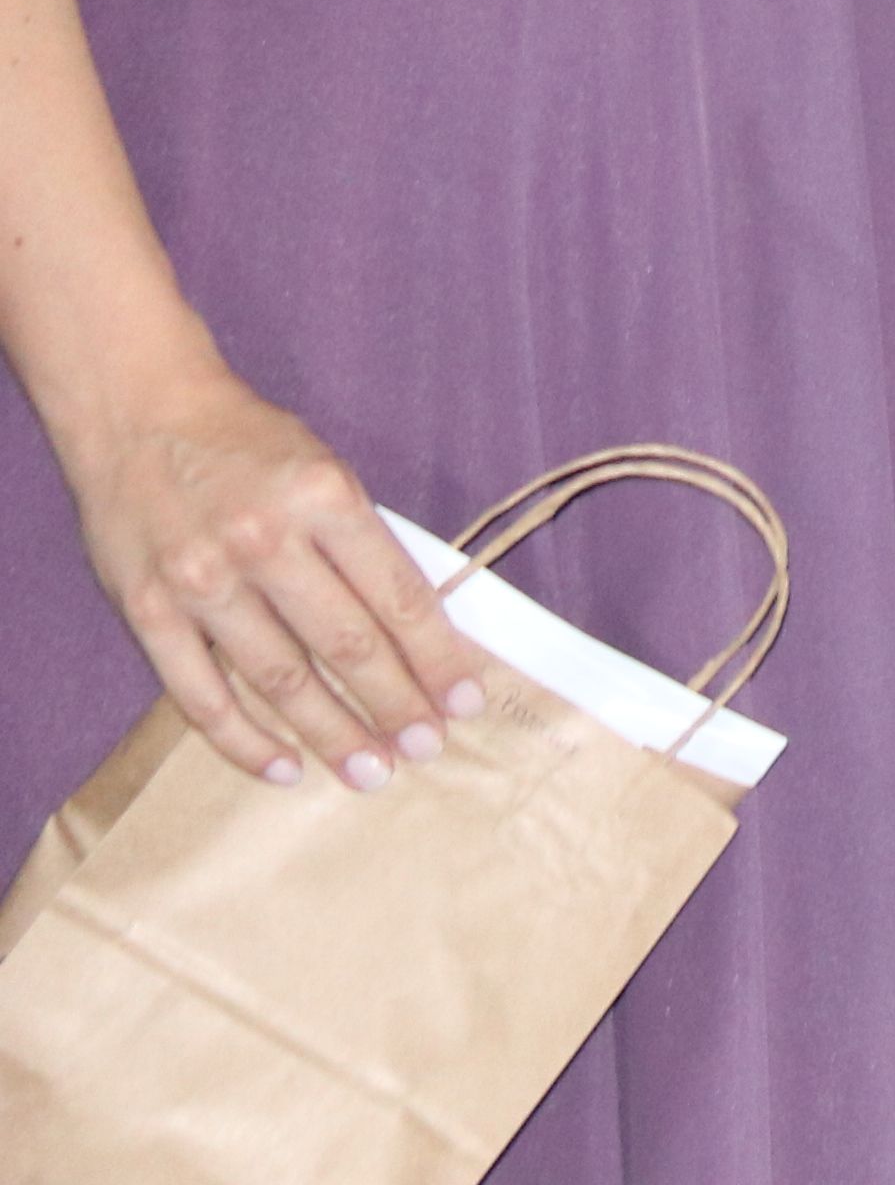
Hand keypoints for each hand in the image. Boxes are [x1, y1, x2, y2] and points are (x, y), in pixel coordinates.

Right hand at [55, 356, 486, 785]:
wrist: (138, 414)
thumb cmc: (247, 444)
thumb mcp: (325, 470)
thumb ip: (361, 544)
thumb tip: (416, 625)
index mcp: (324, 497)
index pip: (396, 594)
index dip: (435, 655)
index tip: (465, 698)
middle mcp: (264, 541)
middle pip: (345, 643)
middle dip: (394, 703)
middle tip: (428, 748)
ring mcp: (200, 581)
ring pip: (279, 679)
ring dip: (331, 733)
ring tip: (371, 771)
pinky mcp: (145, 612)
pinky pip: (199, 696)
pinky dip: (243, 741)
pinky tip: (283, 768)